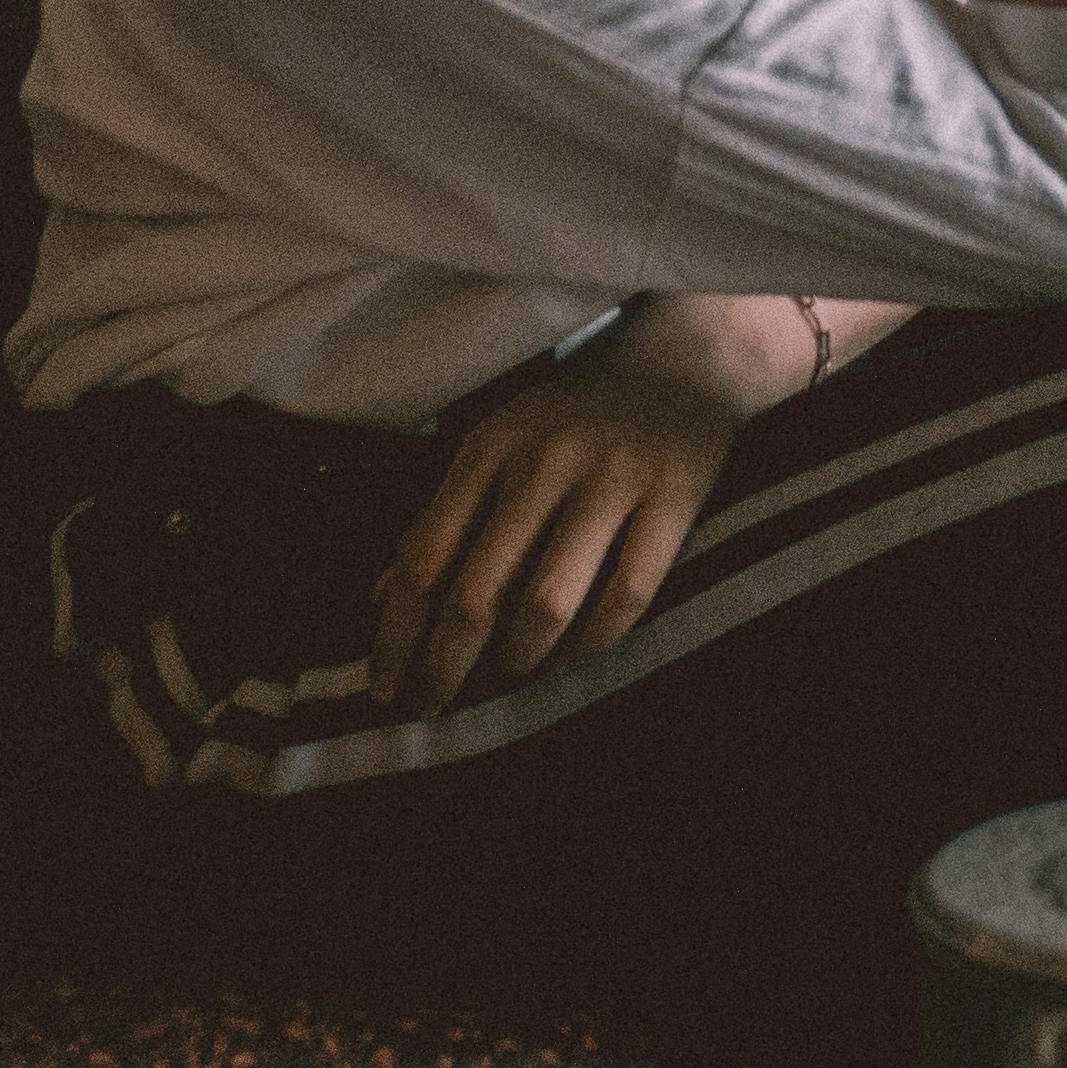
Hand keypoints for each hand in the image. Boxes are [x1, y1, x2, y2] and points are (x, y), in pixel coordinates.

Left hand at [369, 301, 802, 708]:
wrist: (685, 357)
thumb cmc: (573, 414)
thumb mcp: (497, 445)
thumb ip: (444, 518)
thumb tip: (382, 602)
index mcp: (490, 447)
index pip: (425, 560)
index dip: (397, 636)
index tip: (383, 689)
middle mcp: (545, 461)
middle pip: (475, 594)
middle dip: (442, 668)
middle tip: (428, 710)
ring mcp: (613, 479)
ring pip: (545, 605)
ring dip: (514, 663)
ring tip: (500, 682)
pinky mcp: (674, 498)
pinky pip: (624, 597)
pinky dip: (591, 643)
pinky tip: (571, 656)